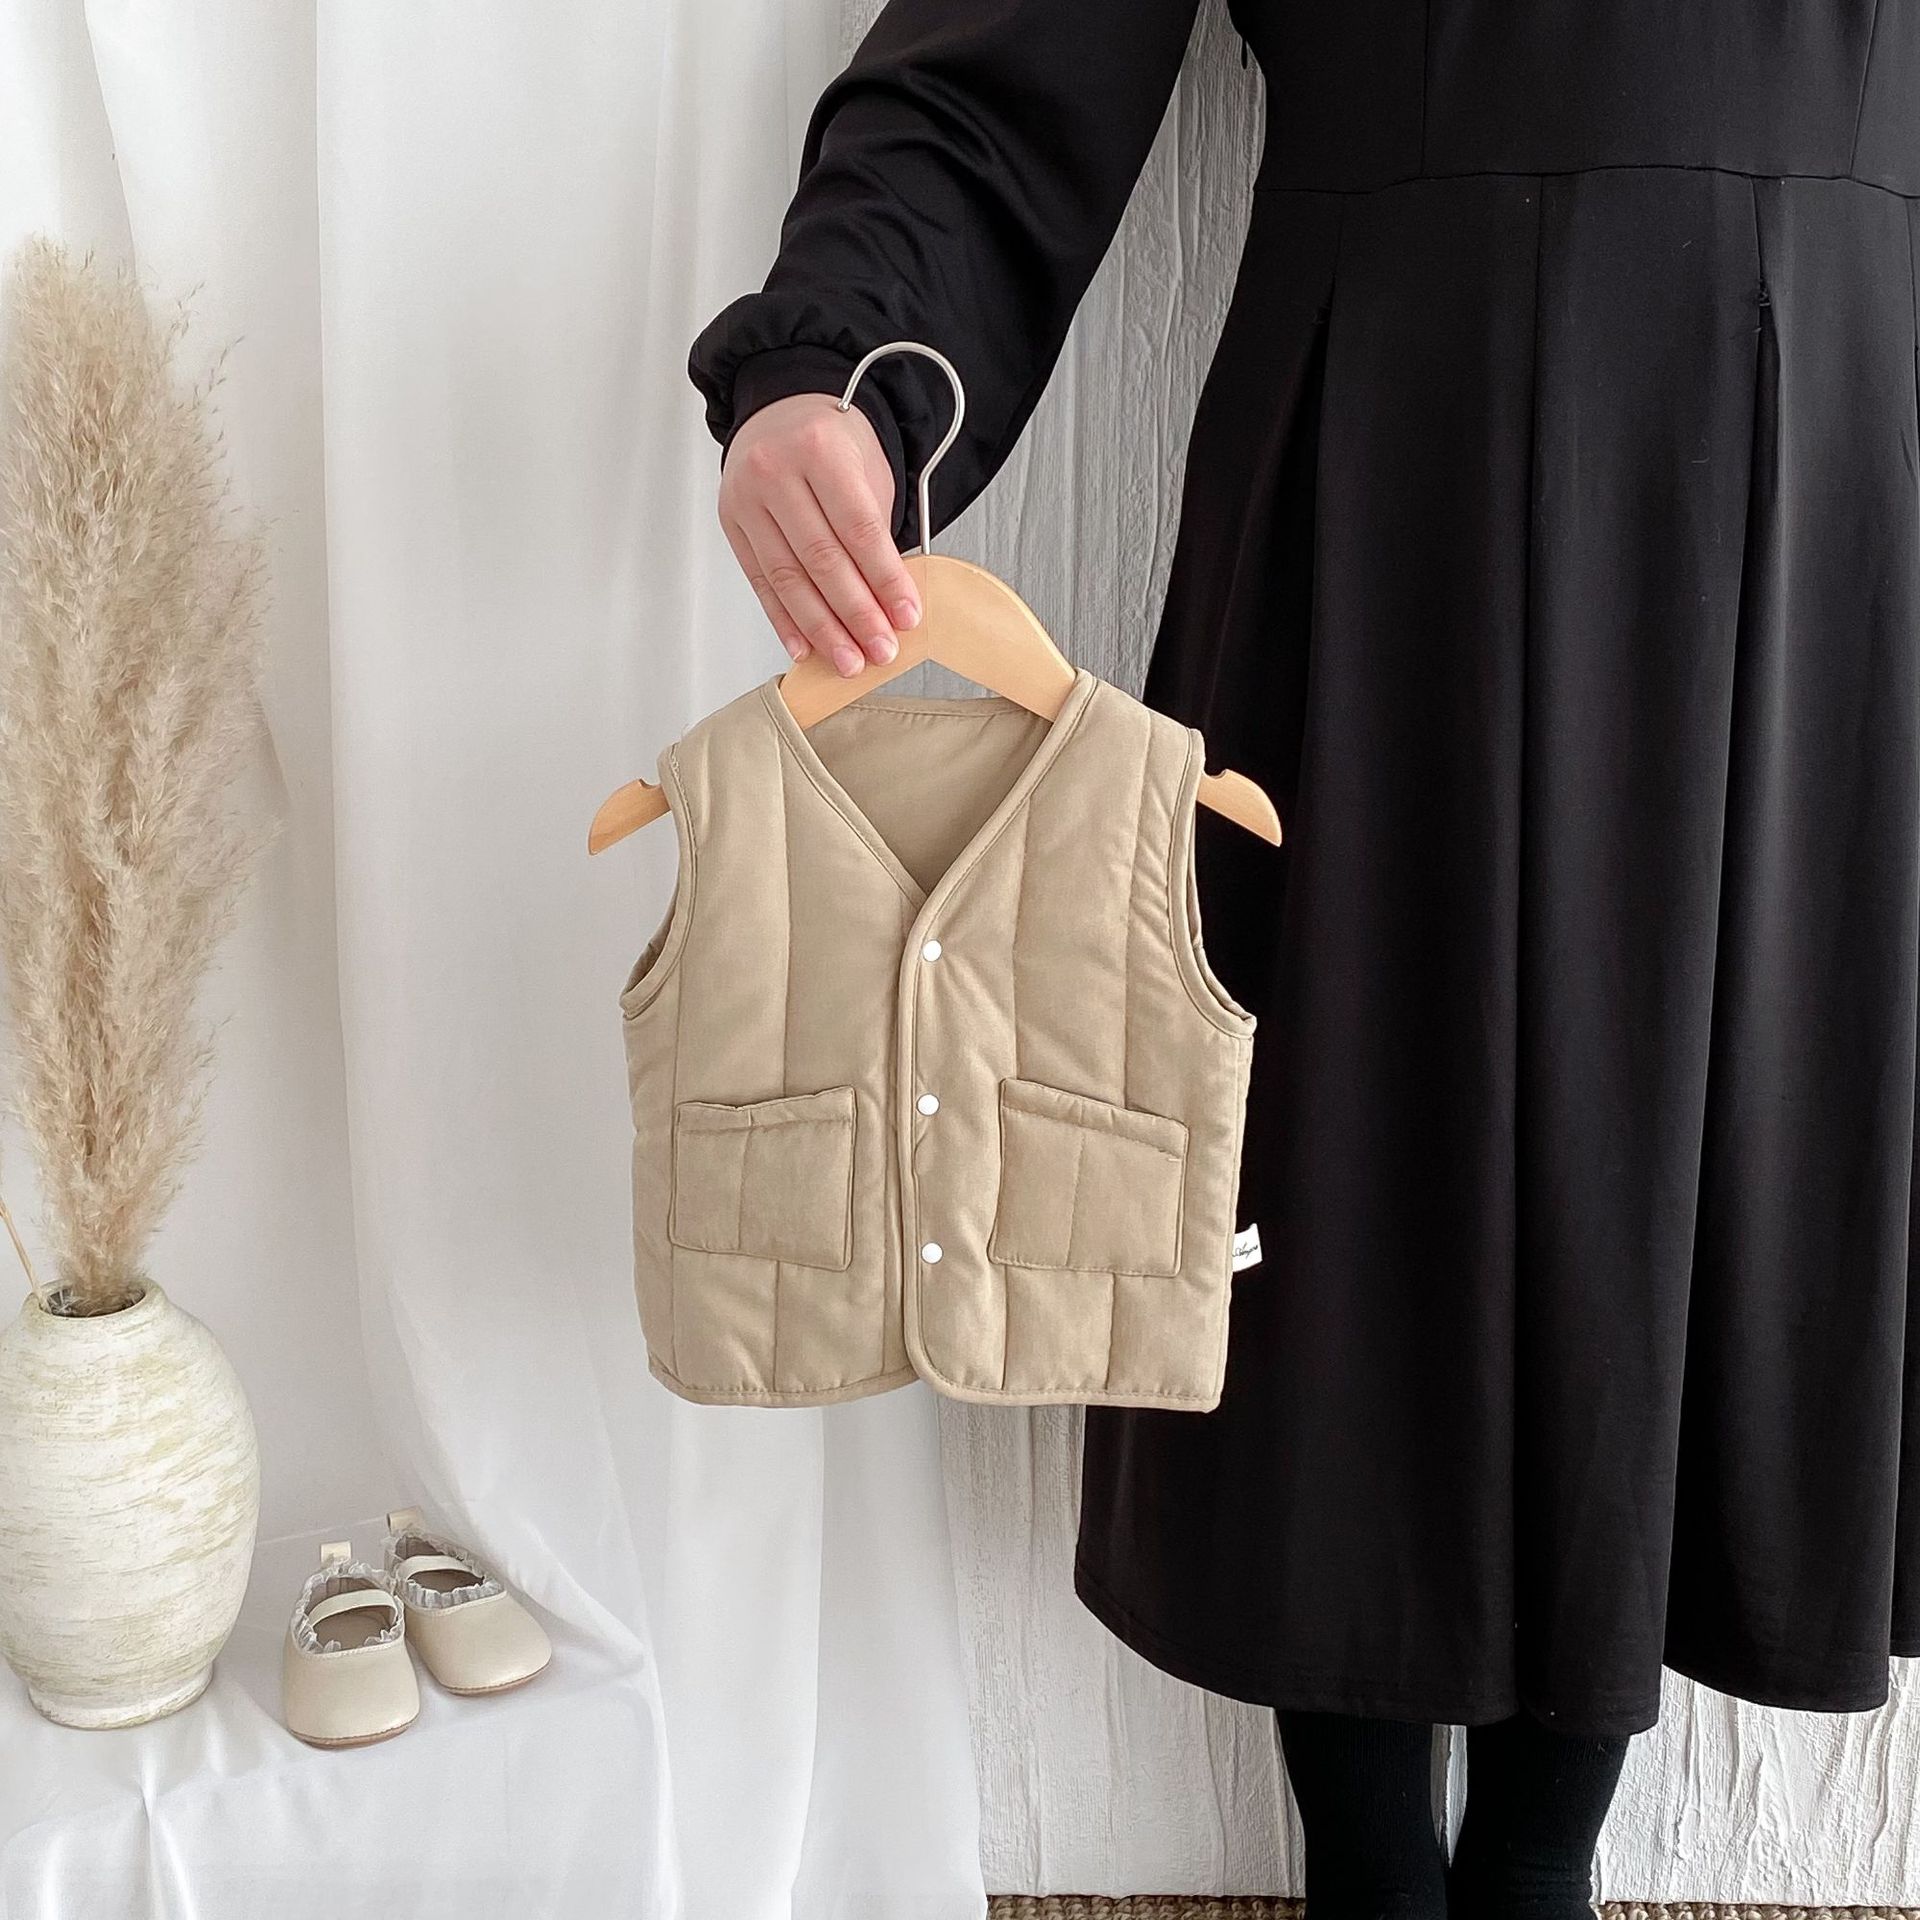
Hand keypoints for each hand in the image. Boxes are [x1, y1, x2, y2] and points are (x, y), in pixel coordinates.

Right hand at [718, 392, 921, 675]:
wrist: (783, 410)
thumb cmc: (833, 442)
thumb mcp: (867, 469)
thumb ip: (876, 529)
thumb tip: (890, 601)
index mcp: (819, 449)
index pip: (858, 528)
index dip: (885, 579)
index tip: (906, 616)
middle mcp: (775, 471)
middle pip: (821, 559)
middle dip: (855, 614)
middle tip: (881, 650)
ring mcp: (746, 499)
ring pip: (788, 579)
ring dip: (822, 628)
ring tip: (849, 660)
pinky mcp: (732, 524)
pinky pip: (760, 582)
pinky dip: (784, 620)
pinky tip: (805, 648)